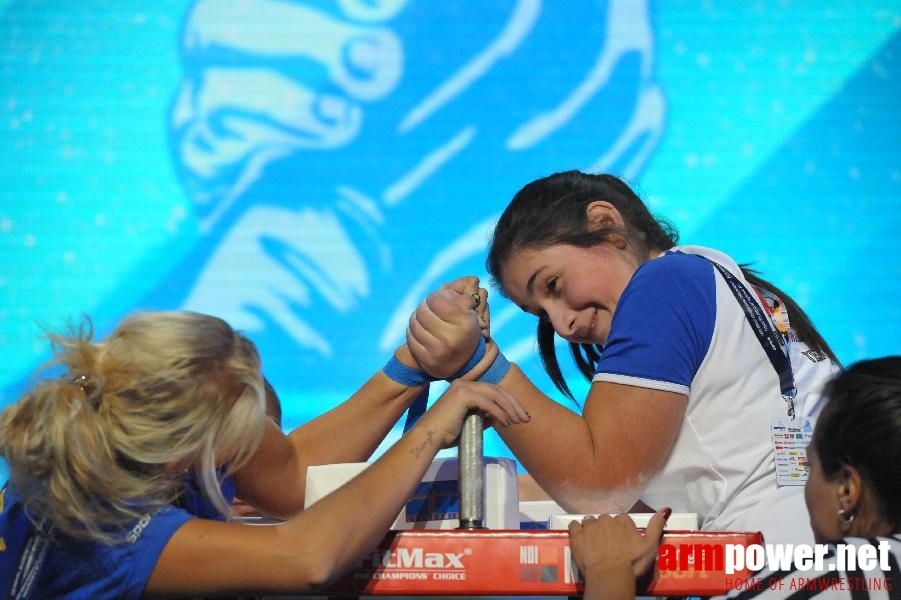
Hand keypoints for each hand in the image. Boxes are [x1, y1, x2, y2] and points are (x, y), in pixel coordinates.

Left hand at [407, 276, 485, 378]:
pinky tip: (421, 330)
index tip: (440, 300)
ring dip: (417, 318)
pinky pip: (410, 337)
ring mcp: (437, 351)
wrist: (466, 363)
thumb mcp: (471, 310)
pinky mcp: (426, 361)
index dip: (436, 297)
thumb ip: (466, 292)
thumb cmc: (467, 329)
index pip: (437, 299)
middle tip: (429, 308)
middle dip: (425, 306)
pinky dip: (413, 331)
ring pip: (414, 323)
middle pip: (423, 311)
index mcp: (465, 323)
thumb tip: (471, 279)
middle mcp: (451, 338)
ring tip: (425, 318)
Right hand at [414, 380, 529, 447]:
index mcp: (466, 387)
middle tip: (526, 418)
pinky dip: (499, 413)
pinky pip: (488, 403)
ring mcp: (463, 387)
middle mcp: (465, 383)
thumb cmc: (446, 434)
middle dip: (514, 404)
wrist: (428, 438)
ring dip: (510, 408)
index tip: (521, 415)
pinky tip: (506, 423)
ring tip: (519, 422)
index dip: (510, 402)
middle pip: (497, 390)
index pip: (494, 390)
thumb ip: (483, 416)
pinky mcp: (463, 395)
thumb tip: (498, 417)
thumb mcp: (470, 422)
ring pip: (495, 395)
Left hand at [568, 509, 668, 580]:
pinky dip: (576, 530)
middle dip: (606, 529)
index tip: (622, 541)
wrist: (610, 574)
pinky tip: (579, 539)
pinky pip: (573, 525)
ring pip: (589, 521)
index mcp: (624, 521)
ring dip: (591, 529)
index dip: (621, 530)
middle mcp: (606, 519)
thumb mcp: (650, 546)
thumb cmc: (631, 563)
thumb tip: (665, 509)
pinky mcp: (577, 534)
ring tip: (594, 543)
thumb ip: (657, 526)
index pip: (622, 520)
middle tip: (608, 544)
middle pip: (605, 519)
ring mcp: (590, 525)